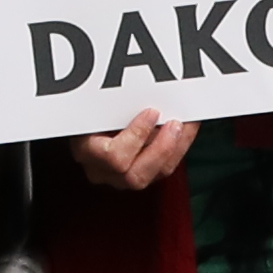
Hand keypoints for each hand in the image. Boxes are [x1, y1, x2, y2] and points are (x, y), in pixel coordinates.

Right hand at [68, 108, 195, 190]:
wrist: (88, 119)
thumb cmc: (89, 108)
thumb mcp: (96, 103)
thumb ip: (116, 103)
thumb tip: (145, 95)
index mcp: (87, 151)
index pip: (113, 156)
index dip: (137, 136)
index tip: (152, 112)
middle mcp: (102, 171)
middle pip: (136, 176)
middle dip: (162, 149)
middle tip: (175, 124)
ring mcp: (120, 178)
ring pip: (155, 175)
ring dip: (176, 148)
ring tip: (185, 125)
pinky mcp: (139, 174)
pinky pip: (163, 169)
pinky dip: (178, 148)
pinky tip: (185, 130)